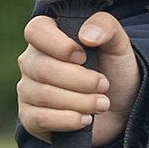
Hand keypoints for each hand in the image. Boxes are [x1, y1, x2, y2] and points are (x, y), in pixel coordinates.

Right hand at [16, 10, 141, 147]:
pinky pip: (40, 119)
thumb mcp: (117, 44)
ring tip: (102, 103)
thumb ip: (106, 27)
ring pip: (44, 95)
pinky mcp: (30, 118)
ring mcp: (28, 90)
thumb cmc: (112, 70)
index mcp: (48, 36)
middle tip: (104, 85)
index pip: (36, 30)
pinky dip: (69, 120)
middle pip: (42, 67)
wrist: (120, 108)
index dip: (58, 44)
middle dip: (80, 80)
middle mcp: (32, 62)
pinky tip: (86, 119)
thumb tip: (86, 35)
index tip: (83, 56)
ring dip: (80, 101)